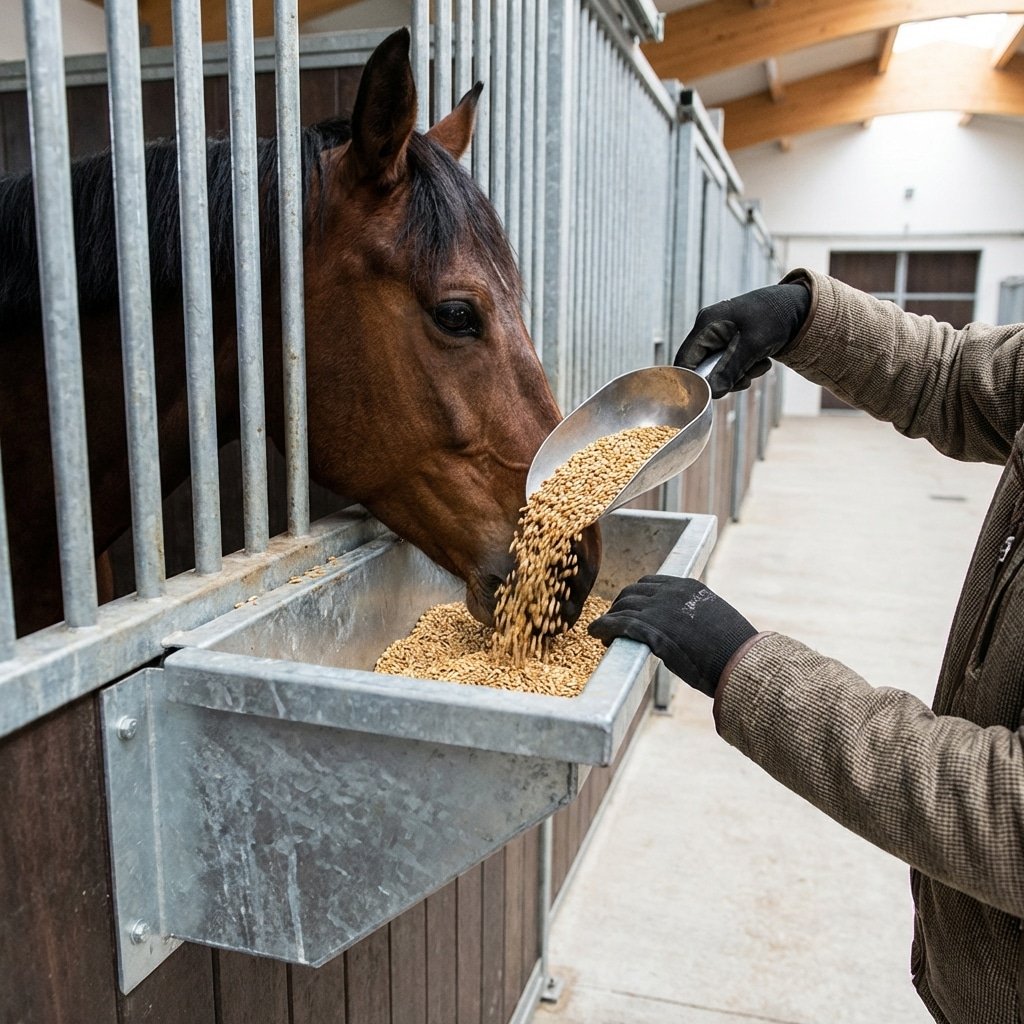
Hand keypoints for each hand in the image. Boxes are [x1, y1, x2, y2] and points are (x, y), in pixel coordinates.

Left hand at [588, 576, 756, 697]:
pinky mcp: (650, 629)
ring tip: (604, 632)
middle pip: (632, 592)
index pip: (651, 583)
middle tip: (614, 622)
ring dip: (610, 619)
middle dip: (620, 606)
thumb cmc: (734, 650)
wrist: (739, 661)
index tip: (630, 608)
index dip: (636, 597)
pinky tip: (596, 634)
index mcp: (688, 586)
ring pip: (622, 607)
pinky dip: (602, 627)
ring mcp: (659, 609)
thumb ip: (696, 617)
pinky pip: (617, 623)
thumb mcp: (716, 621)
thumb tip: (689, 630)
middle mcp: (671, 592)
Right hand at [674, 282, 809, 398]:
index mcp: (706, 324)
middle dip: (724, 378)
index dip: (692, 381)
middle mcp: (709, 330)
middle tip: (746, 378)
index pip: (685, 360)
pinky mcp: (731, 342)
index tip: (710, 395)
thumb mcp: (753, 345)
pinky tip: (761, 361)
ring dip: (738, 375)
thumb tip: (713, 393)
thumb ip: (730, 369)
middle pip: (702, 367)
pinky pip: (730, 364)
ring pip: (718, 369)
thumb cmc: (775, 316)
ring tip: (758, 365)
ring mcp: (720, 336)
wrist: (799, 306)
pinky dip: (745, 368)